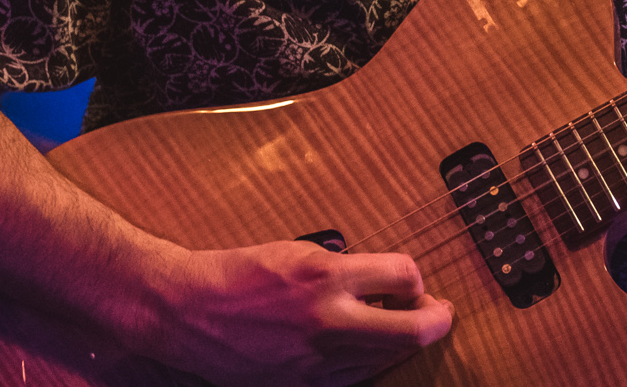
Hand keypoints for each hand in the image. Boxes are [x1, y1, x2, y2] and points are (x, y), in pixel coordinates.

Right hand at [142, 241, 452, 386]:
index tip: (409, 280)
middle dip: (435, 319)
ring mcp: (317, 360)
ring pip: (387, 356)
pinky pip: (357, 376)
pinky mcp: (304, 384)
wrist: (188, 313)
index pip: (405, 274)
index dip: (414, 277)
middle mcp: (327, 320)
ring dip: (402, 340)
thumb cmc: (240, 273)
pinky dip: (370, 361)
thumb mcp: (298, 253)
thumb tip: (388, 282)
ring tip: (400, 326)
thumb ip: (346, 268)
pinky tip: (364, 347)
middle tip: (438, 312)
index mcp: (326, 276)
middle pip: (413, 330)